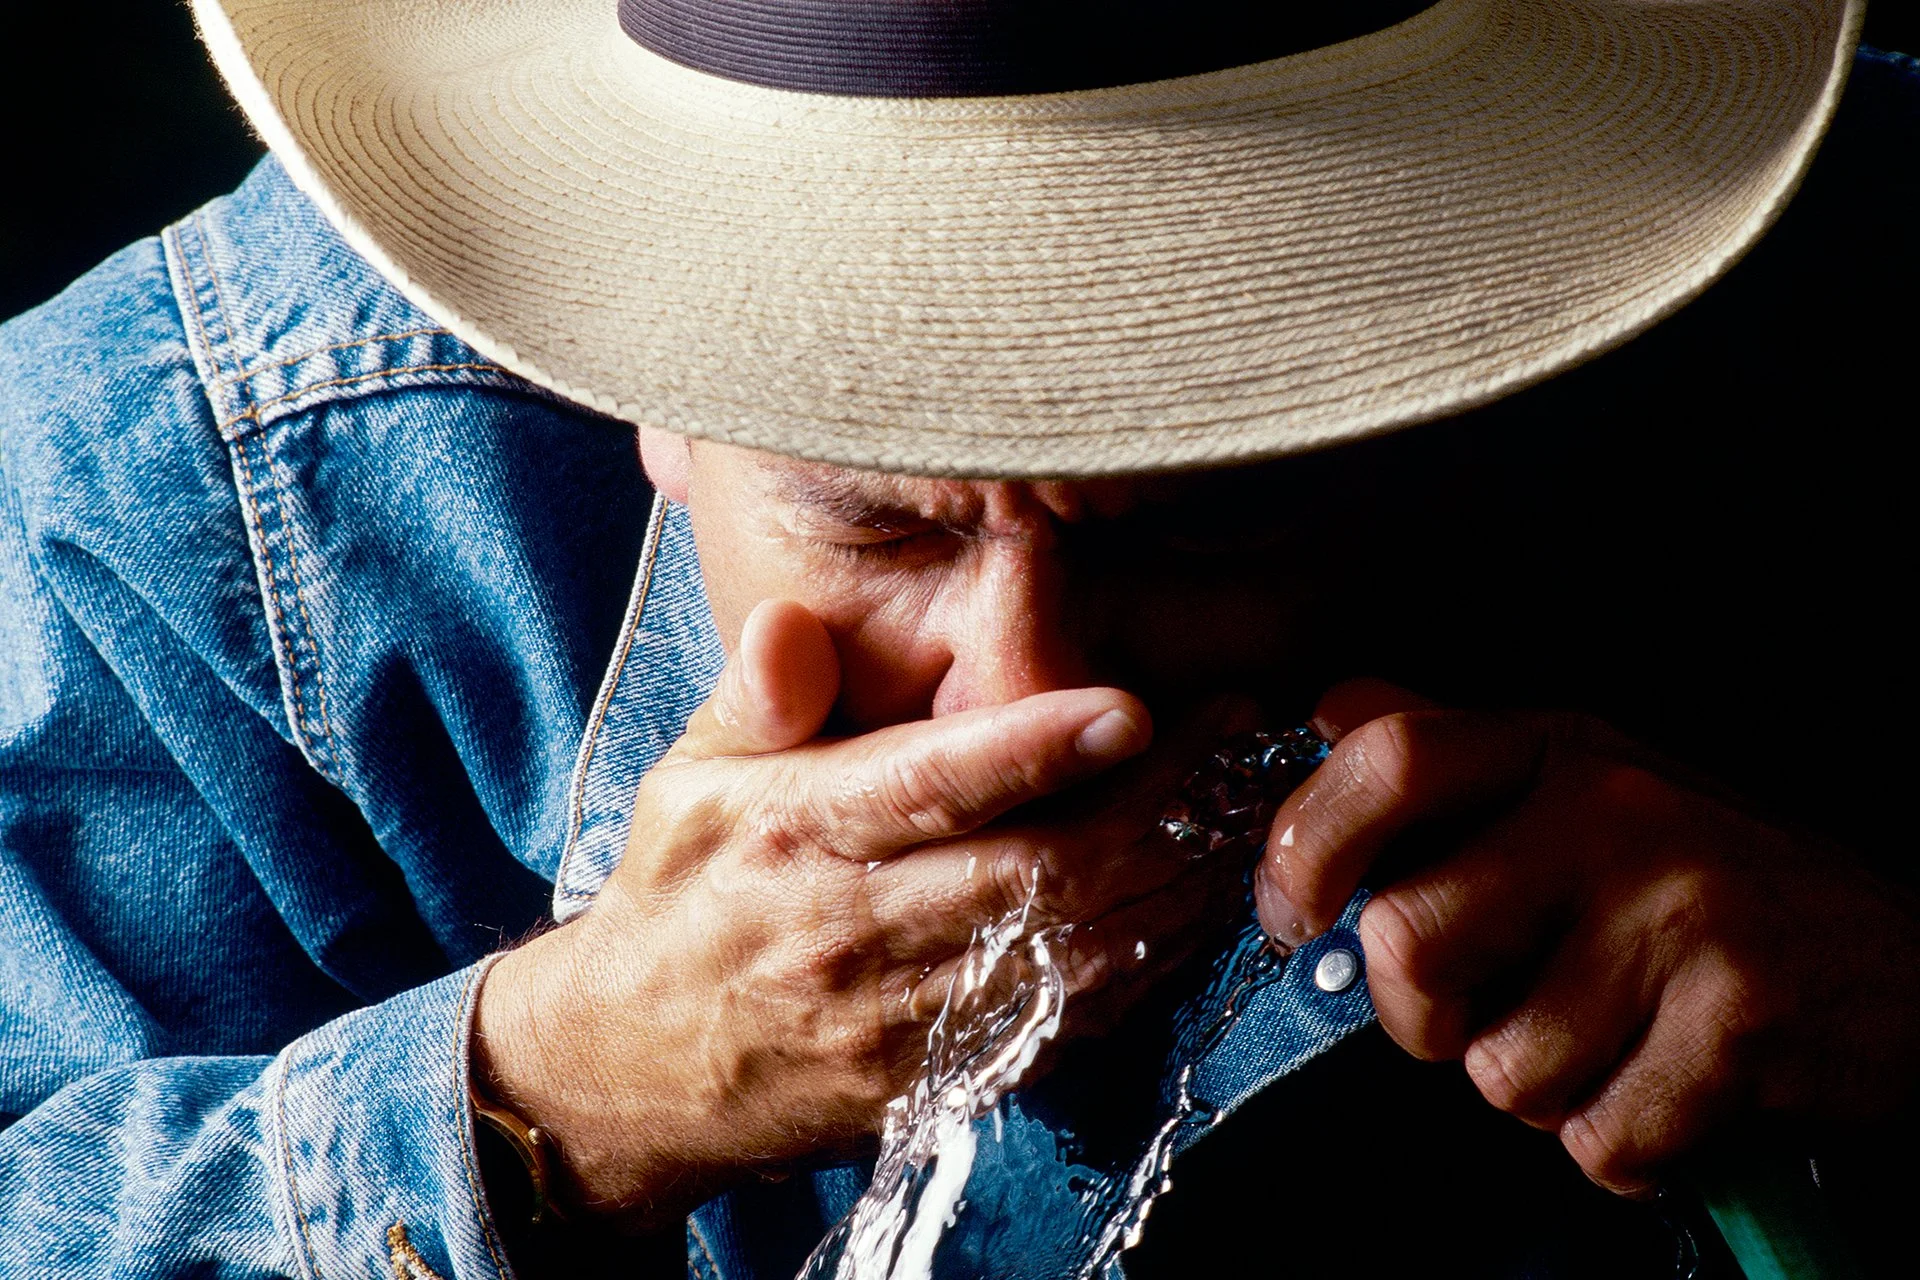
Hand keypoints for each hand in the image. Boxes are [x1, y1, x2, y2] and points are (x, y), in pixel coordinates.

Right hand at [474, 600, 1249, 1227]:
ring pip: (1067, 955)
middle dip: (1152, 804)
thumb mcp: (689, 778)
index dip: (1031, 750)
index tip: (1127, 708)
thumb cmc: (681, 894)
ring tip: (1241, 807)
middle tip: (1235, 736)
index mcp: (791, 836)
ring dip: (1170, 884)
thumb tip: (793, 620)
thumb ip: (757, 697)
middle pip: (1031, 874)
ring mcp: (899, 1018)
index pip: (924, 787)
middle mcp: (851, 929)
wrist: (636, 1064)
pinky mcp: (937, 1079)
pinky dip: (1140, 966)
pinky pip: (1062, 1025)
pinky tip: (1190, 904)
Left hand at [1254, 680, 1919, 1194]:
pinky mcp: (1740, 1013)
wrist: (1899, 965)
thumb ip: (1452, 763)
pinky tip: (1668, 1092)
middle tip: (1478, 1016)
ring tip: (1608, 1042)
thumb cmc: (1703, 889)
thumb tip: (1328, 714)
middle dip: (1423, 1018)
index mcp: (1554, 749)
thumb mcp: (1579, 788)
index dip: (1308, 841)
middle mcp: (1613, 808)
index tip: (1291, 913)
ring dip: (1540, 1087)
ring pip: (1502, 1064)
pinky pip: (1599, 1134)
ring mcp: (1680, 907)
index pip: (1390, 755)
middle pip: (1411, 939)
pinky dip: (1623, 1143)